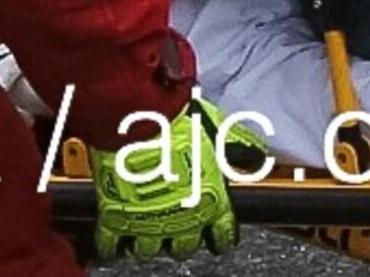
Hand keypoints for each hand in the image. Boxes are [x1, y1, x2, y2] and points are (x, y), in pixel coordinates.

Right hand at [91, 96, 239, 258]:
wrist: (141, 119)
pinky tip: (118, 235)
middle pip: (184, 248)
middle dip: (181, 239)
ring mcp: (148, 223)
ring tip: (146, 226)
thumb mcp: (220, 131)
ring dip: (148, 240)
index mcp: (210, 202)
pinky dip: (114, 244)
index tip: (217, 235)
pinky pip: (112, 245)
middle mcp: (182, 219)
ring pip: (149, 249)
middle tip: (176, 224)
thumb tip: (256, 156)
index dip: (220, 237)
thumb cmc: (181, 122)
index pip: (223, 237)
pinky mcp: (116, 219)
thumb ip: (239, 148)